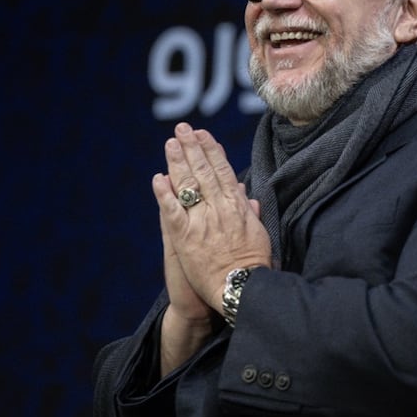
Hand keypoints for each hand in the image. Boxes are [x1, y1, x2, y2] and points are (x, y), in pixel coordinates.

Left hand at [152, 122, 271, 312]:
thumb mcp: (258, 233)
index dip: (213, 151)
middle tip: (183, 129)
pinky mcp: (185, 237)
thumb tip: (246, 194)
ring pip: (188, 185)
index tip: (205, 135)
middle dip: (193, 148)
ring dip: (178, 162)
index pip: (223, 171)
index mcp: (237, 206)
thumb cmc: (253, 264)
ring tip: (170, 144)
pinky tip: (158, 178)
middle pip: (203, 172)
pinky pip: (172, 211)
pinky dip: (165, 194)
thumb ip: (250, 212)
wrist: (241, 288)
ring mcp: (201, 222)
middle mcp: (219, 209)